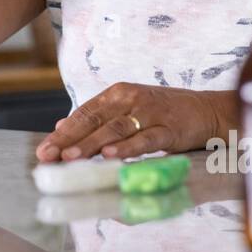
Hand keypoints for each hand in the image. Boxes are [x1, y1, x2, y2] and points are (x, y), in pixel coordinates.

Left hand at [34, 83, 221, 161]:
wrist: (207, 111)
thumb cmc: (163, 113)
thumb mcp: (128, 109)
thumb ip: (97, 118)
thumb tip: (61, 126)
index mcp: (117, 93)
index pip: (84, 113)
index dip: (63, 132)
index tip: (44, 149)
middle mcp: (130, 99)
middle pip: (94, 121)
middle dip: (69, 140)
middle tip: (48, 156)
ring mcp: (150, 113)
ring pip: (115, 129)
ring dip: (91, 144)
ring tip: (71, 157)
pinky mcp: (169, 128)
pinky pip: (145, 139)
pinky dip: (127, 148)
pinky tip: (110, 156)